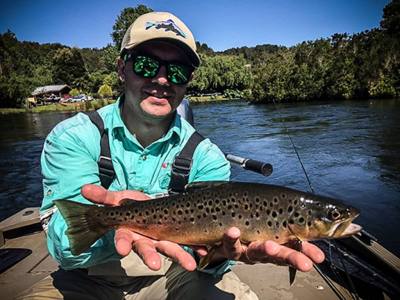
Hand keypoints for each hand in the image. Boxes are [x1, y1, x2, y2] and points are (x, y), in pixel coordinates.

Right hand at [81, 184, 196, 270]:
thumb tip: (84, 188)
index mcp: (128, 231)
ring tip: (190, 265)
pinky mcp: (176, 234)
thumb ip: (101, 196)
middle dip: (151, 257)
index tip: (121, 250)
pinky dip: (197, 246)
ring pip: (170, 248)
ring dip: (180, 256)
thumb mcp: (114, 199)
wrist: (142, 209)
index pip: (123, 239)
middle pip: (147, 249)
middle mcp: (144, 239)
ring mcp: (161, 238)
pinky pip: (187, 241)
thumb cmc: (126, 206)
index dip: (121, 243)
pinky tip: (206, 250)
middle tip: (155, 266)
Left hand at [208, 227, 324, 271]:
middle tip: (304, 263)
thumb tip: (328, 215)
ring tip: (267, 245)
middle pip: (276, 255)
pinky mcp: (226, 247)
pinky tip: (232, 231)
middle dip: (290, 258)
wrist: (221, 228)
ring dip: (260, 249)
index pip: (293, 248)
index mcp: (276, 243)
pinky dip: (230, 239)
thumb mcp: (273, 222)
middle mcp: (261, 249)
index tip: (318, 257)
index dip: (306, 252)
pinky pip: (227, 244)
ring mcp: (243, 248)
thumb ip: (293, 222)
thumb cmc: (251, 224)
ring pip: (250, 252)